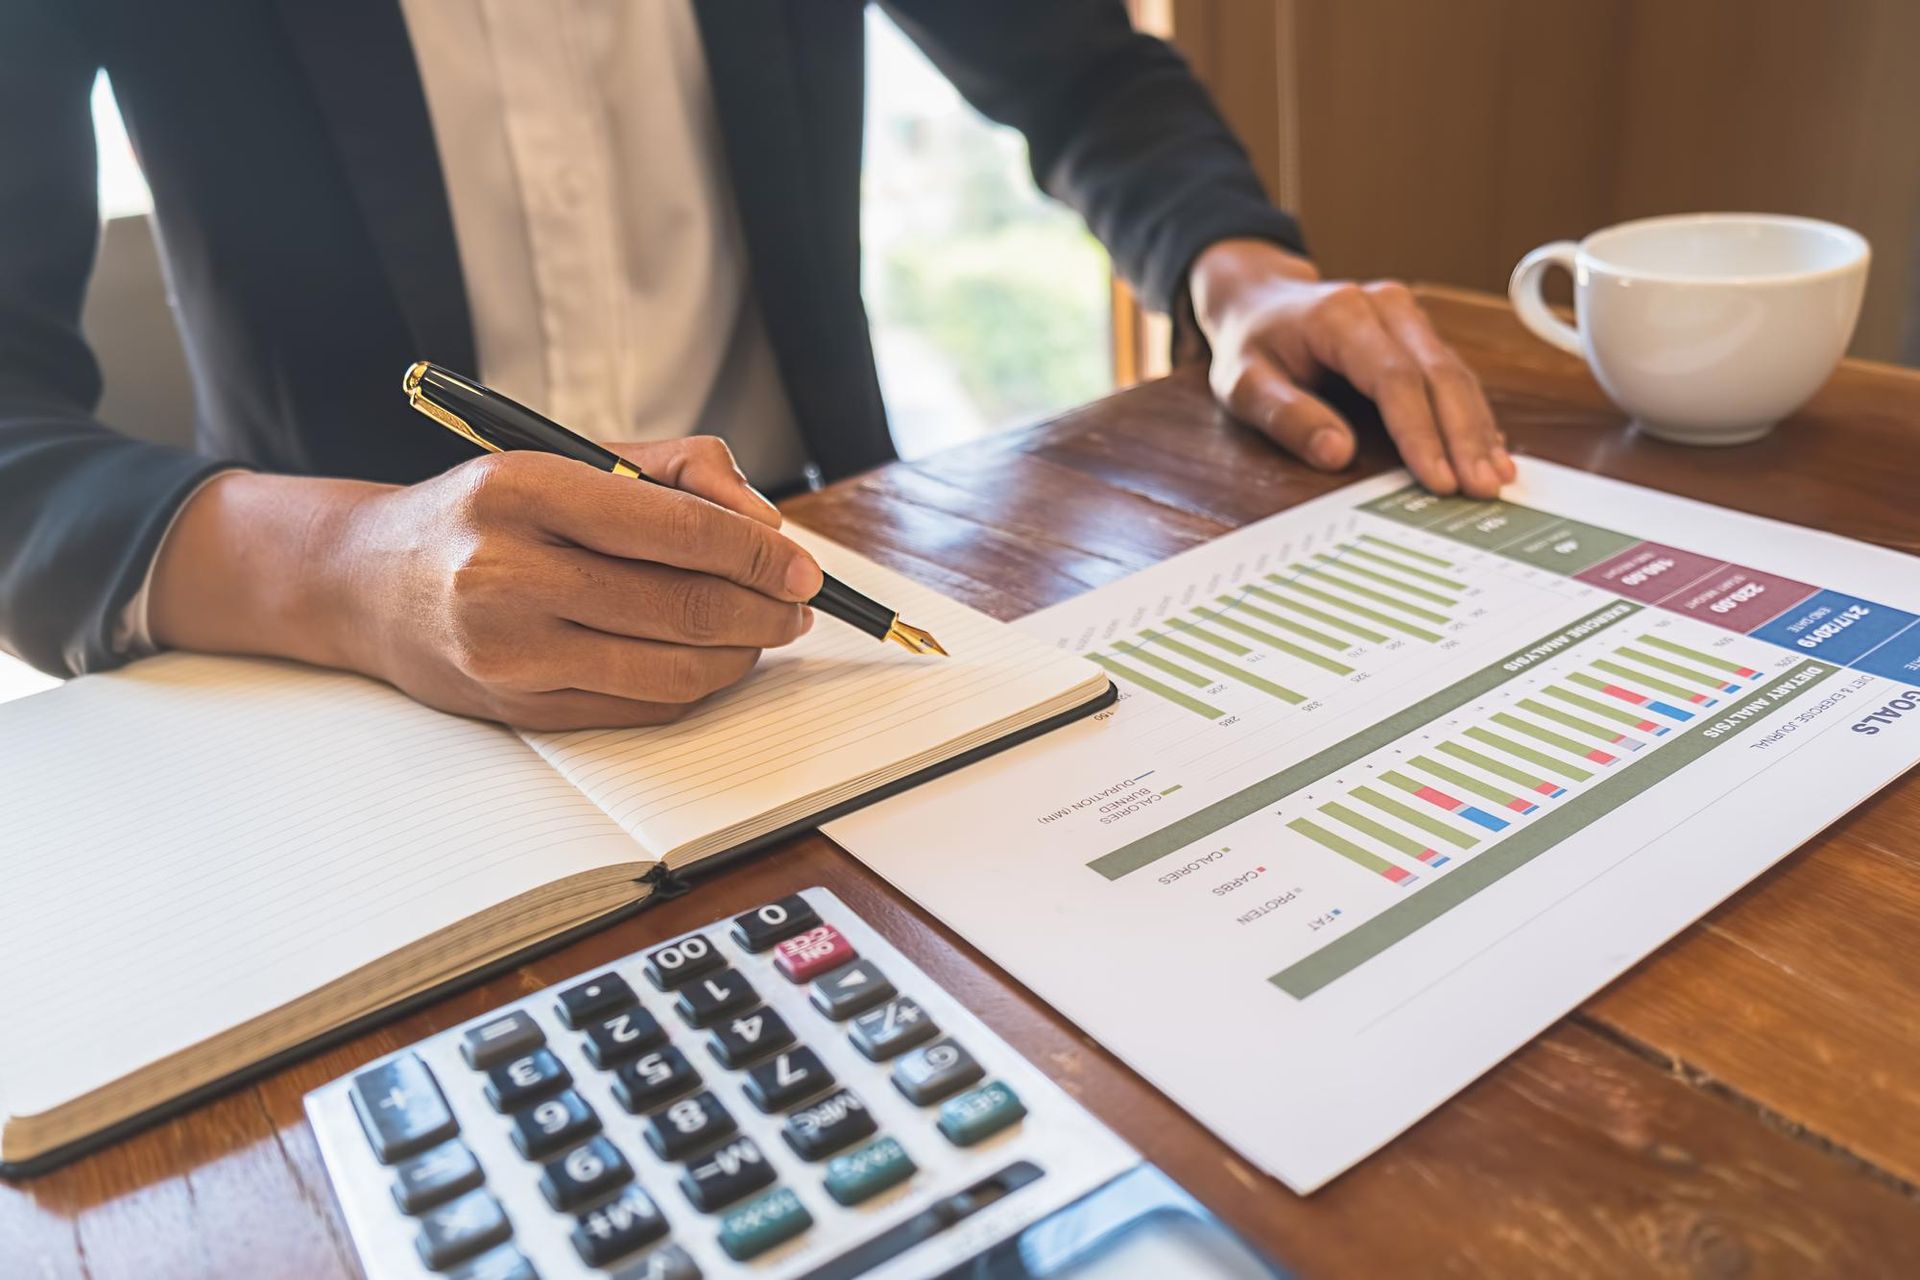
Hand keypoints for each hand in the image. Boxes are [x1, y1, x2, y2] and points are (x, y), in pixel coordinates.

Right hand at [149, 438, 822, 729]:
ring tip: (763, 634)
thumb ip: (678, 471)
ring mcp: (509, 650)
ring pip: (670, 668)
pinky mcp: (517, 706)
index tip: (802, 566)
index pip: (678, 529)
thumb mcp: (568, 457)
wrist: (368, 582)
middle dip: (763, 610)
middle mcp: (507, 572)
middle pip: (682, 605)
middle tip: (798, 606)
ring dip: (740, 656)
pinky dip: (694, 687)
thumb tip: (766, 524)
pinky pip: (640, 706)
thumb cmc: (485, 512)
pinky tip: (712, 661)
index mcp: (523, 490)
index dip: (758, 553)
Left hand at [1189, 238, 1515, 497]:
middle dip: (1464, 436)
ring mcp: (1406, 317)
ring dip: (1477, 428)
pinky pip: (1453, 375)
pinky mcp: (1417, 333)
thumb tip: (1337, 454)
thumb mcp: (1244, 383)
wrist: (1258, 300)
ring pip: (1455, 374)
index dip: (1420, 432)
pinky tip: (1491, 450)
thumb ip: (1287, 416)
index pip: (1394, 378)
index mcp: (1340, 315)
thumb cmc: (1251, 345)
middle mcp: (1384, 307)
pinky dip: (1472, 415)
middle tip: (1482, 488)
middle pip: (1439, 374)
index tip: (1439, 480)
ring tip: (1496, 477)